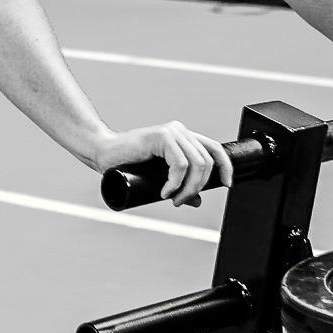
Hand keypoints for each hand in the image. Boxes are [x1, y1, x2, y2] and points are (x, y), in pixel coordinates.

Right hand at [95, 122, 234, 207]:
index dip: (226, 167)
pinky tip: (165, 192)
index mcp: (184, 137)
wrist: (104, 154)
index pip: (215, 149)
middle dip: (199, 187)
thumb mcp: (159, 179)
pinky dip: (176, 183)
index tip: (228, 185)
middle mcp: (181, 131)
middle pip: (207, 160)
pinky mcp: (161, 136)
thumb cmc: (128, 166)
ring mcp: (171, 131)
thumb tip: (198, 201)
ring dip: (188, 188)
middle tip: (180, 201)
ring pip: (197, 163)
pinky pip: (180, 164)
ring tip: (172, 199)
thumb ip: (179, 186)